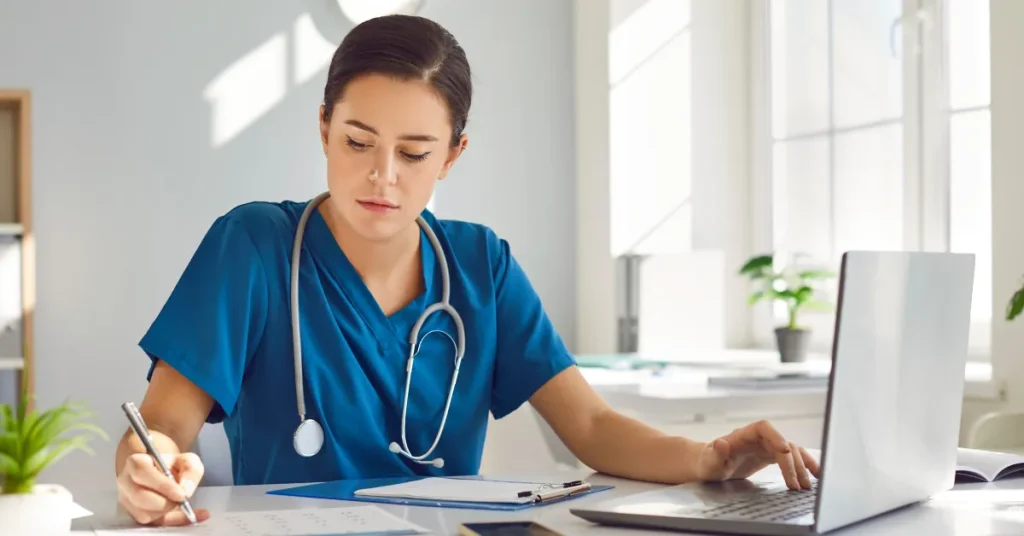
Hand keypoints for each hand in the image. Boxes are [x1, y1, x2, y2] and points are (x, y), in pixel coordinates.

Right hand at [116, 452, 210, 525]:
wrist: (164, 474)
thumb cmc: (172, 466)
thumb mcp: (187, 460)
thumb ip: (190, 469)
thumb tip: (186, 489)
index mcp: (136, 462)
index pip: (142, 472)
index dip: (162, 485)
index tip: (181, 494)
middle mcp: (127, 482)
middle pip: (140, 497)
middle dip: (165, 502)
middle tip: (181, 499)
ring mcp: (127, 500)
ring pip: (143, 514)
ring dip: (166, 512)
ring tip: (178, 502)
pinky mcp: (134, 515)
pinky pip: (152, 525)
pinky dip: (172, 521)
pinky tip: (186, 516)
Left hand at [694, 420, 819, 489]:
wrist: (708, 466)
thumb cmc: (707, 463)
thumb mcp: (707, 462)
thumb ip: (714, 454)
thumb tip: (720, 443)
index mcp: (742, 435)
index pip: (764, 428)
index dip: (777, 437)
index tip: (785, 451)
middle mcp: (757, 438)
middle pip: (782, 443)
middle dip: (791, 463)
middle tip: (796, 485)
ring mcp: (765, 446)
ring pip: (791, 451)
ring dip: (801, 467)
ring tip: (806, 486)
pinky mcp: (770, 455)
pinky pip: (791, 457)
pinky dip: (804, 465)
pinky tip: (815, 475)